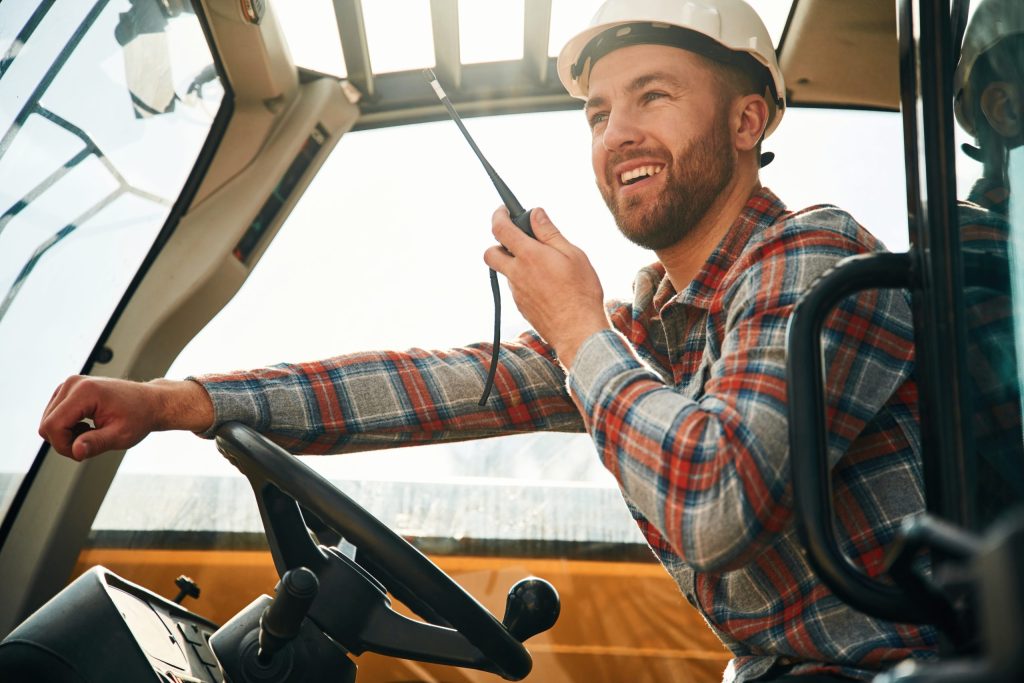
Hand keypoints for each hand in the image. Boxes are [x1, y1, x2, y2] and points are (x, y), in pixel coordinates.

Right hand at [38, 376, 213, 460]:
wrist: (150, 402)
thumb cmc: (139, 417)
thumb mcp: (121, 435)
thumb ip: (96, 443)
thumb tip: (76, 451)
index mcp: (84, 391)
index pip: (52, 426)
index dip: (63, 446)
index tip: (84, 452)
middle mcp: (72, 384)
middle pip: (46, 425)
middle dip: (65, 442)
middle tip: (92, 443)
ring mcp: (69, 385)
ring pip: (48, 421)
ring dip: (66, 435)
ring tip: (93, 433)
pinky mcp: (68, 390)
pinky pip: (54, 416)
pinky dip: (67, 427)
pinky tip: (87, 426)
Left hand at [484, 207, 610, 367]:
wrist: (578, 331)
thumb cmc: (581, 291)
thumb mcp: (572, 254)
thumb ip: (549, 233)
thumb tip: (535, 213)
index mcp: (528, 256)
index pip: (501, 228)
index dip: (499, 215)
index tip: (504, 210)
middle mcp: (516, 274)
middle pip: (490, 253)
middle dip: (499, 243)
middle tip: (518, 240)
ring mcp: (516, 293)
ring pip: (506, 272)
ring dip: (517, 264)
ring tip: (545, 265)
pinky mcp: (521, 307)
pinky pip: (517, 288)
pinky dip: (525, 280)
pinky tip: (548, 285)